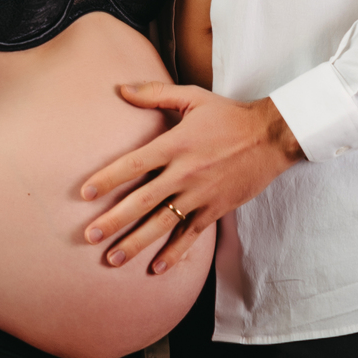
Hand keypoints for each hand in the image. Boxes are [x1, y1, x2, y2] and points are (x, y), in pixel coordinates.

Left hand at [81, 83, 303, 272]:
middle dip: (113, 221)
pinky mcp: (216, 209)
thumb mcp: (193, 97)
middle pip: (142, 201)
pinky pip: (191, 235)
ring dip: (137, 243)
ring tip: (113, 259)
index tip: (85, 194)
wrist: (271, 137)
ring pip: (163, 224)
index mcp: (174, 145)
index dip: (107, 179)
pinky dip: (175, 253)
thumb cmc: (229, 115)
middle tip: (89, 237)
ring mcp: (200, 195)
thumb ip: (155, 93)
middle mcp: (184, 173)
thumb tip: (121, 89)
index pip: (133, 165)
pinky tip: (157, 268)